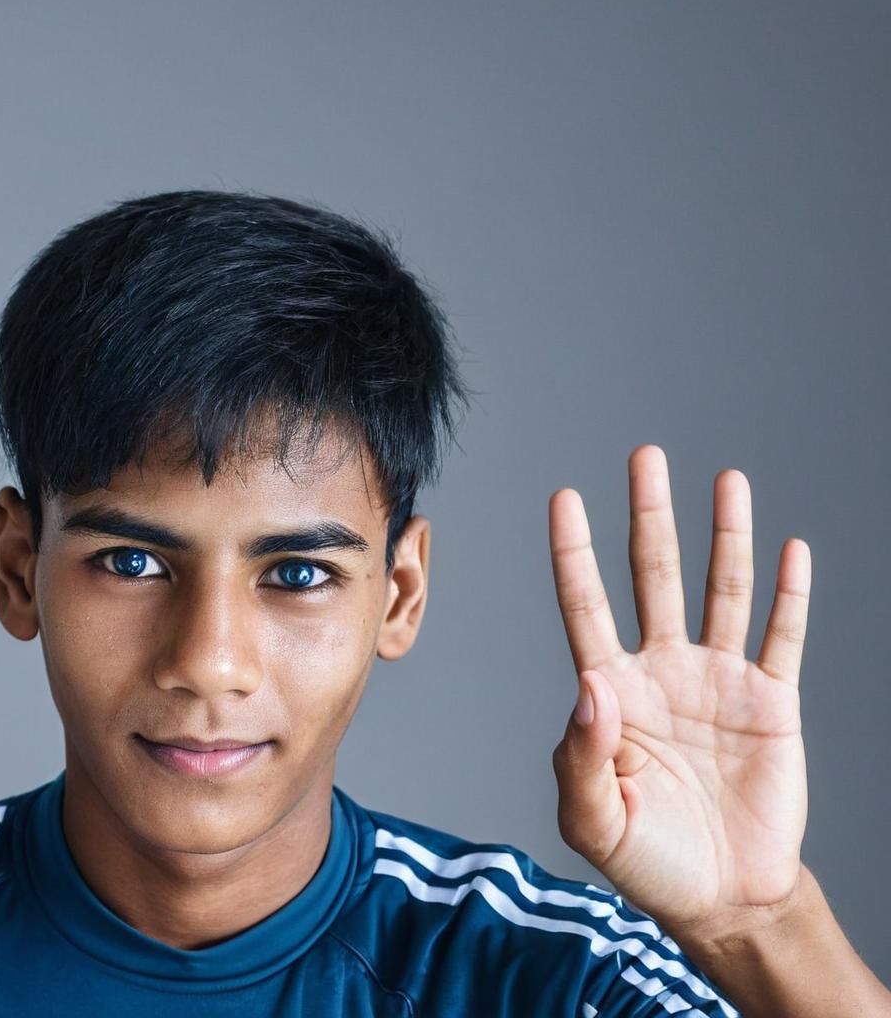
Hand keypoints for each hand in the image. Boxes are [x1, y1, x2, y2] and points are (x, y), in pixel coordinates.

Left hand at [547, 444, 810, 938]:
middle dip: (649, 516)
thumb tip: (590, 689)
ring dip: (724, 536)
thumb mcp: (594, 820)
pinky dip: (789, 595)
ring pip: (720, 591)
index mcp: (612, 690)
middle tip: (644, 458)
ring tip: (726, 481)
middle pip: (652, 576)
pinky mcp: (771, 701)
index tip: (564, 498)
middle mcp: (662, 669)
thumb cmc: (649, 859)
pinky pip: (782, 637)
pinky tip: (791, 551)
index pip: (586, 605)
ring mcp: (718, 680)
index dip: (574, 553)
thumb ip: (580, 758)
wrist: (724, 898)